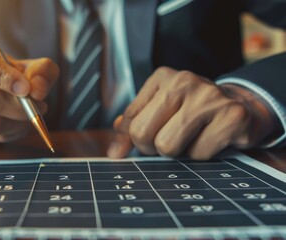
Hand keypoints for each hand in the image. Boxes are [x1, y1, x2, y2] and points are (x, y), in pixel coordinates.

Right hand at [0, 34, 58, 142]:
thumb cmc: (2, 70)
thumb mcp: (22, 61)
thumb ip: (40, 70)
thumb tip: (39, 89)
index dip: (2, 75)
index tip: (25, 88)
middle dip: (18, 106)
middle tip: (40, 105)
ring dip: (18, 121)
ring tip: (31, 113)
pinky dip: (12, 131)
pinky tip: (19, 122)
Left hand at [107, 66, 277, 159]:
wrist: (242, 107)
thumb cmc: (194, 111)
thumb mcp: (161, 110)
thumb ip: (135, 124)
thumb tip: (115, 151)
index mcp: (162, 78)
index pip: (130, 119)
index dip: (131, 140)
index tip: (137, 147)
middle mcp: (183, 82)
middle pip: (142, 134)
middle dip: (152, 147)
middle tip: (169, 141)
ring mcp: (208, 97)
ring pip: (167, 146)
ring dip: (178, 152)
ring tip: (191, 138)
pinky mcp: (231, 116)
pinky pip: (197, 154)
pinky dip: (201, 155)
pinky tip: (211, 139)